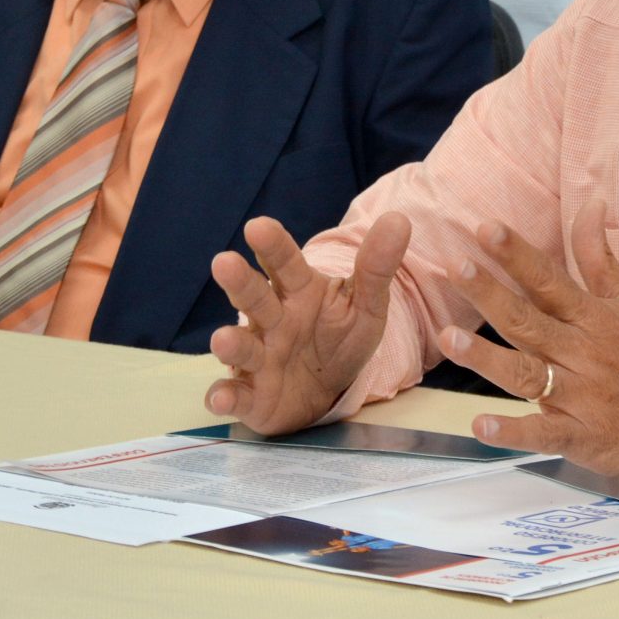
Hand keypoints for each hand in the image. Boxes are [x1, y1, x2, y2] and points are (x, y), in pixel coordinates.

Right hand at [203, 213, 410, 433]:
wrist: (329, 389)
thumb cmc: (340, 338)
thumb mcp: (366, 305)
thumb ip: (376, 267)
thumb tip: (398, 219)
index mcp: (299, 292)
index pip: (285, 264)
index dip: (273, 246)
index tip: (259, 226)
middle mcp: (272, 320)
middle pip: (255, 298)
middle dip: (240, 283)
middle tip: (224, 262)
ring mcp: (258, 357)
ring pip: (241, 347)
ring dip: (231, 343)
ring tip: (223, 339)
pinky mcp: (251, 395)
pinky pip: (235, 395)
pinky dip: (224, 397)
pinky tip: (220, 398)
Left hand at [433, 197, 618, 481]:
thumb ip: (600, 256)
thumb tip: (591, 203)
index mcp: (593, 318)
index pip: (549, 279)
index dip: (517, 254)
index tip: (485, 228)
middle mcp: (583, 353)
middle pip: (529, 320)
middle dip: (491, 294)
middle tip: (456, 268)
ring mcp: (581, 396)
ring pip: (528, 374)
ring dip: (487, 358)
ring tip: (448, 340)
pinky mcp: (581, 437)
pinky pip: (543, 434)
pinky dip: (513, 431)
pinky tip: (481, 425)